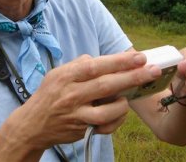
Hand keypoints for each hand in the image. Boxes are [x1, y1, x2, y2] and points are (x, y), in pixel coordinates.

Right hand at [0, 51, 160, 150]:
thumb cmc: (48, 95)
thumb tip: (100, 59)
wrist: (32, 125)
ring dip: (124, 102)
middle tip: (153, 70)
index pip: (96, 66)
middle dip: (133, 77)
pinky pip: (105, 125)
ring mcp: (77, 114)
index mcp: (66, 76)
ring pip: (108, 110)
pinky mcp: (81, 129)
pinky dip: (116, 119)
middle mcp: (71, 94)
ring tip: (131, 96)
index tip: (139, 57)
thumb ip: (79, 64)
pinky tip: (119, 112)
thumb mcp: (57, 74)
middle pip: (106, 85)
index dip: (119, 61)